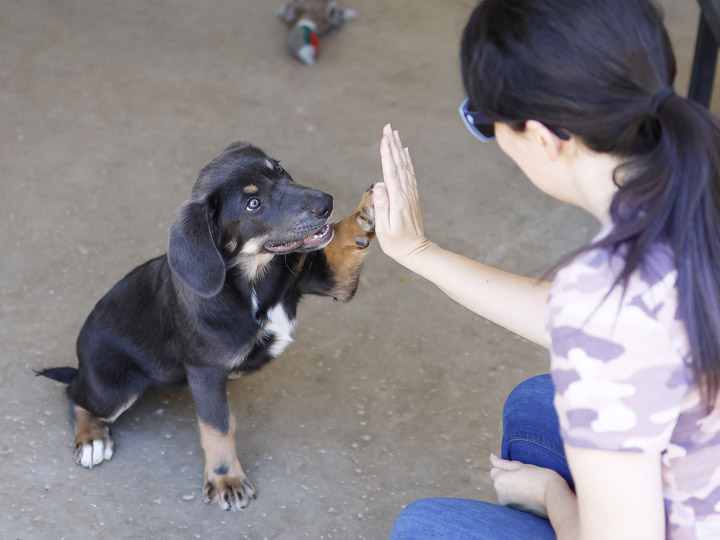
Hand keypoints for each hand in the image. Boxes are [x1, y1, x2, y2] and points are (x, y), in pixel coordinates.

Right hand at [374, 124, 431, 266]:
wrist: (416, 250)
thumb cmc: (396, 243)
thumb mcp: (385, 229)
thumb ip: (382, 207)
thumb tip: (380, 185)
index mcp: (397, 200)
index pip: (390, 171)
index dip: (386, 154)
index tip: (383, 138)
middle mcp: (405, 193)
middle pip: (398, 164)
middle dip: (392, 144)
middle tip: (388, 127)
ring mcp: (410, 193)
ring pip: (404, 166)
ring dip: (399, 148)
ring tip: (394, 133)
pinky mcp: (412, 196)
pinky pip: (409, 173)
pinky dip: (406, 160)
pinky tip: (404, 151)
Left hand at [490, 453, 565, 518]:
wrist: (555, 497)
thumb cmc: (539, 477)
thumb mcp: (521, 466)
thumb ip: (503, 463)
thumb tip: (491, 457)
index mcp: (499, 482)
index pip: (495, 470)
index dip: (508, 468)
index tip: (521, 471)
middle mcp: (500, 495)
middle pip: (500, 481)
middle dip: (509, 478)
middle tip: (527, 478)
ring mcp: (508, 505)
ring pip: (507, 490)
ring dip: (515, 487)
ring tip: (530, 486)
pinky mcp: (517, 511)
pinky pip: (514, 498)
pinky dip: (520, 495)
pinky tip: (531, 495)